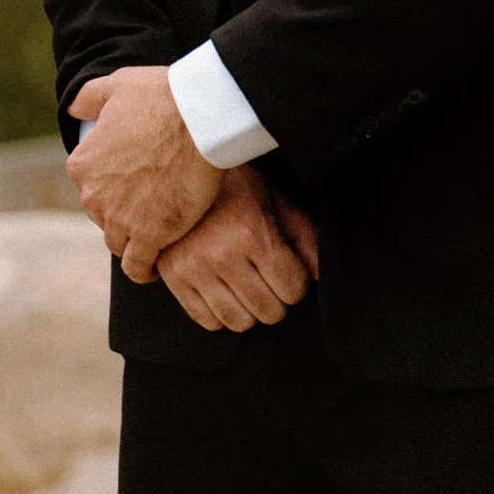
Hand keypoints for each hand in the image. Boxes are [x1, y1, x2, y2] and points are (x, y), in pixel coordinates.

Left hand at [67, 65, 223, 282]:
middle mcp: (94, 196)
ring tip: (155, 231)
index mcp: (82, 164)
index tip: (132, 180)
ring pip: (118, 242)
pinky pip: (137, 266)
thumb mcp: (117, 84)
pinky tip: (155, 263)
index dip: (111, 183)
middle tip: (150, 200)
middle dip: (122, 211)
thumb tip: (74, 111)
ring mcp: (120, 219)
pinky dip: (144, 268)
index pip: (89, 185)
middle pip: (103, 215)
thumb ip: (88, 98)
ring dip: (133, 238)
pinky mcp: (149, 236)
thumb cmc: (163, 96)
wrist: (201, 117)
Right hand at [156, 166, 320, 330]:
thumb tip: (320, 273)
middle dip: (277, 298)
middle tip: (269, 277)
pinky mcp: (173, 278)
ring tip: (247, 284)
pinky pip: (208, 322)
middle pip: (269, 311)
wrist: (181, 170)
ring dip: (250, 309)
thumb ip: (303, 235)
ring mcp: (194, 269)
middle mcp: (222, 254)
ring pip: (239, 323)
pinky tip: (224, 289)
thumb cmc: (233, 183)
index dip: (297, 281)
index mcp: (251, 231)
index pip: (293, 289)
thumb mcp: (274, 198)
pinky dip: (221, 313)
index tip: (289, 269)